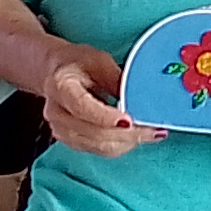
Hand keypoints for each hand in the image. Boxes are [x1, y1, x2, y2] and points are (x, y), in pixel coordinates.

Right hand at [37, 50, 154, 158]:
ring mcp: (61, 130)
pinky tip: (137, 136)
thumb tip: (140, 99)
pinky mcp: (71, 141)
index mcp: (60, 87)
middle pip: (94, 132)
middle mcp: (57, 113)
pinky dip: (122, 145)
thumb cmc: (79, 64)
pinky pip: (100, 150)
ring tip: (151, 133)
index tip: (129, 121)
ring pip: (99, 146)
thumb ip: (116, 80)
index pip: (82, 107)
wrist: (57, 73)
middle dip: (128, 134)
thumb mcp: (99, 61)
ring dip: (128, 142)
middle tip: (154, 129)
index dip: (106, 117)